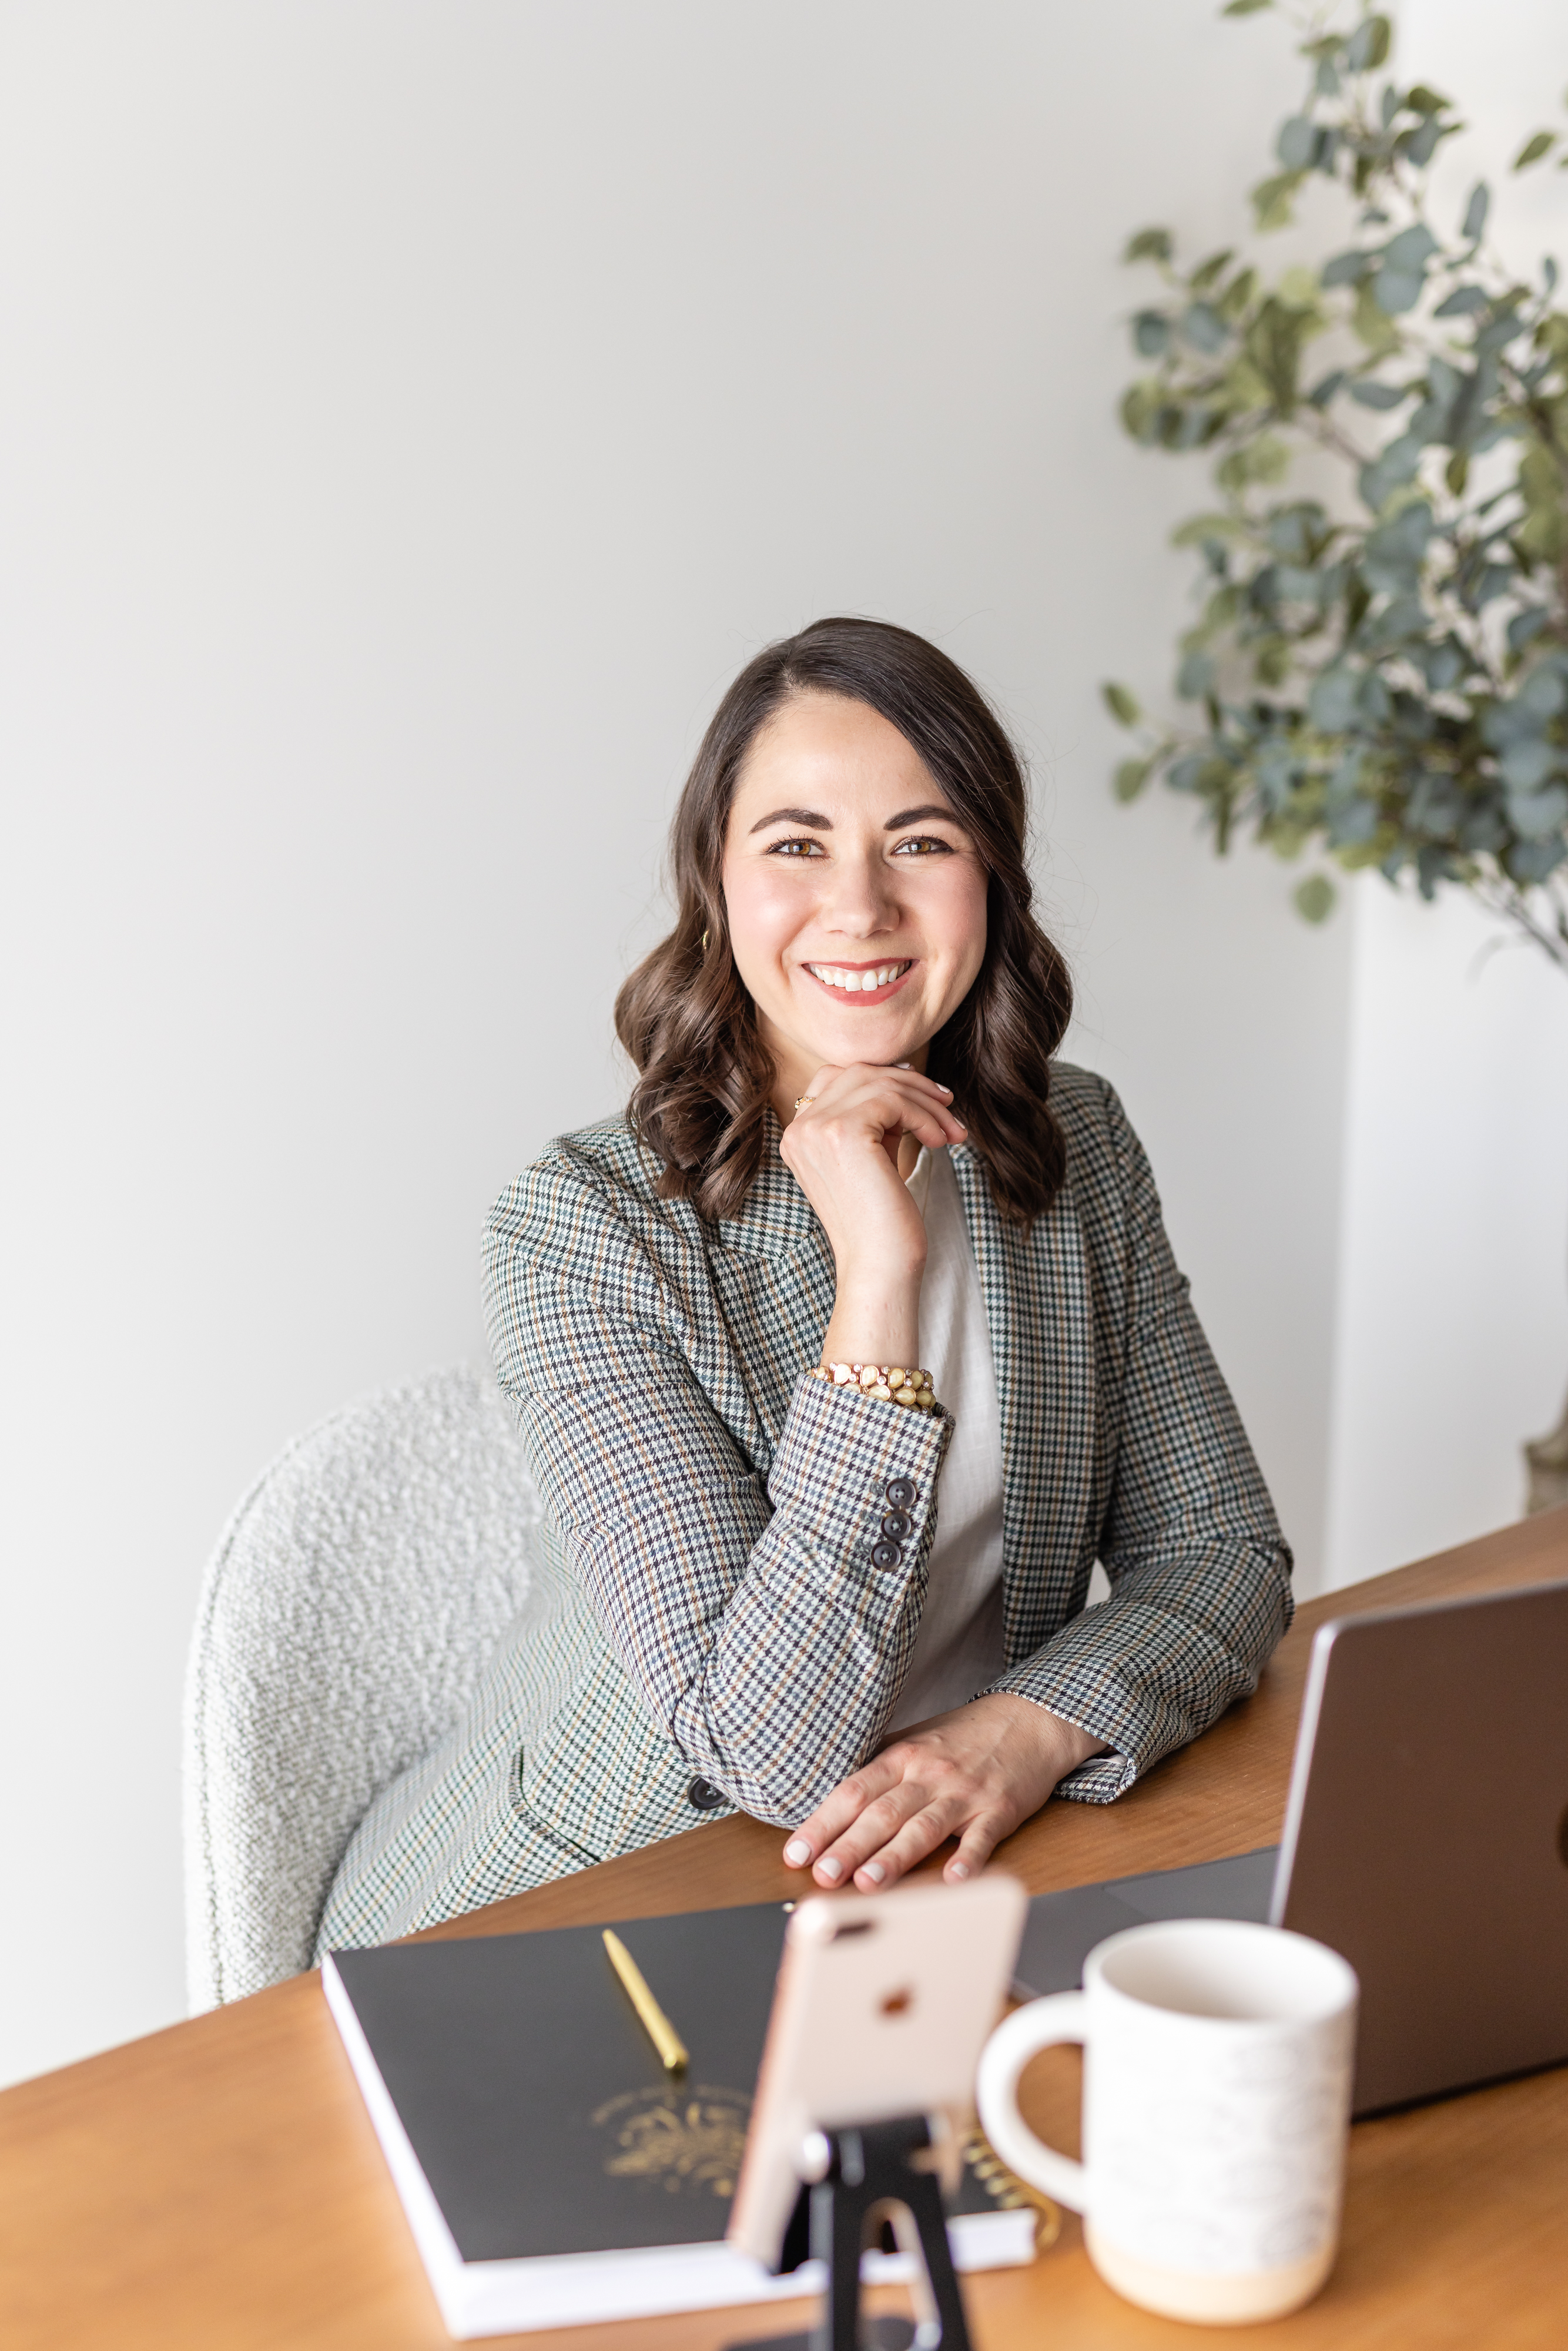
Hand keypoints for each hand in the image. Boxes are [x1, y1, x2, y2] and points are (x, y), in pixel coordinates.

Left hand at [779, 1694, 1107, 1890]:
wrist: (1028, 1719)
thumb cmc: (965, 1736)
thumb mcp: (916, 1740)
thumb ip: (879, 1767)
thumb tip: (832, 1798)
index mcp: (902, 1757)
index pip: (853, 1791)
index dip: (823, 1823)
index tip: (797, 1852)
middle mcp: (929, 1773)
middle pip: (882, 1813)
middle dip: (849, 1846)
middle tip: (822, 1875)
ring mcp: (964, 1792)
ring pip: (924, 1827)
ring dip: (895, 1857)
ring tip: (868, 1883)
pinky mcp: (999, 1809)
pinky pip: (982, 1837)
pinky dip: (968, 1859)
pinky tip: (953, 1879)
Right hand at [780, 1062, 966, 1367]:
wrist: (879, 1267)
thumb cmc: (881, 1222)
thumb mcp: (872, 1158)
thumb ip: (875, 1119)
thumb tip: (906, 1077)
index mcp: (798, 1135)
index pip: (839, 1078)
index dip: (884, 1078)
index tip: (925, 1096)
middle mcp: (799, 1128)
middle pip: (860, 1073)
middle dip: (912, 1086)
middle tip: (948, 1107)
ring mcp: (816, 1129)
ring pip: (881, 1084)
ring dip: (926, 1103)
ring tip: (951, 1131)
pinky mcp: (842, 1133)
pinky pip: (893, 1100)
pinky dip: (924, 1115)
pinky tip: (940, 1140)